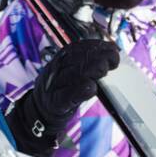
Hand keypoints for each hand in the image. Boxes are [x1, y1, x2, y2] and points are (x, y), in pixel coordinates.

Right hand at [8, 39, 119, 155]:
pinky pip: (68, 94)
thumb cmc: (63, 89)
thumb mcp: (71, 70)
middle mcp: (57, 69)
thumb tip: (112, 51)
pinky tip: (92, 88)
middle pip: (79, 59)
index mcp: (61, 59)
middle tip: (113, 61)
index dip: (98, 46)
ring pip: (75, 73)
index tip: (113, 48)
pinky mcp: (56, 102)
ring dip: (93, 69)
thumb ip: (87, 61)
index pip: (79, 47)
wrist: (42, 110)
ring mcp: (55, 86)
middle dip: (100, 57)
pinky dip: (81, 90)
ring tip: (105, 70)